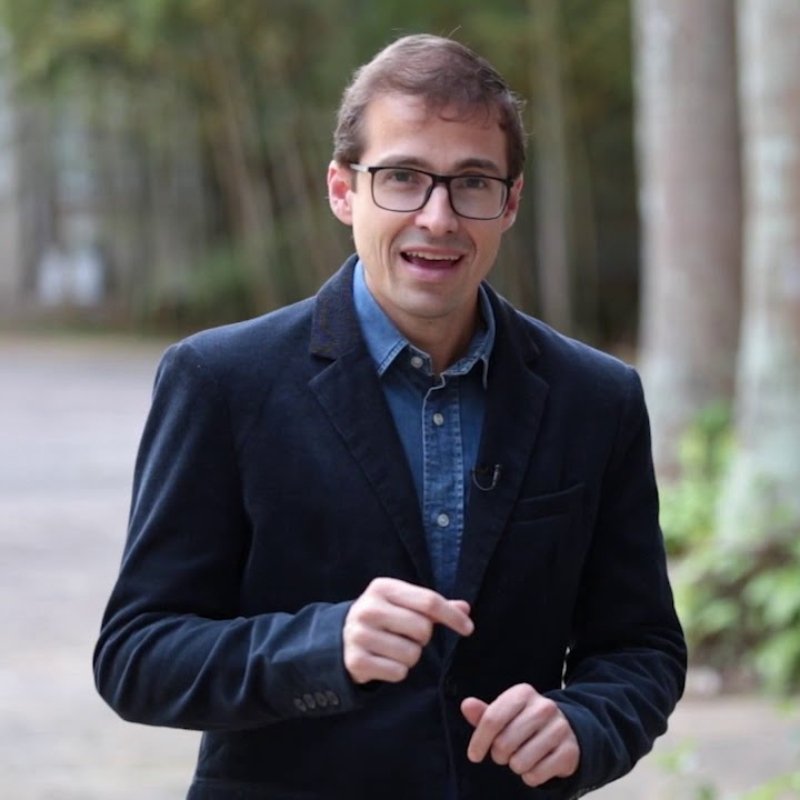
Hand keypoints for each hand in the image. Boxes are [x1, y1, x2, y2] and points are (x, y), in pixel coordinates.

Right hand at [343, 577, 472, 683]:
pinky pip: (398, 672)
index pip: (429, 601)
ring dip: (411, 656)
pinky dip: (398, 671)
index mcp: (383, 587)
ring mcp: (360, 634)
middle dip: (423, 637)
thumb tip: (465, 608)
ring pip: (412, 654)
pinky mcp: (356, 661)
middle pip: (423, 628)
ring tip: (394, 648)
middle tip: (409, 636)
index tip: (468, 629)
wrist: (341, 638)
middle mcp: (369, 608)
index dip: (453, 616)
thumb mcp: (403, 604)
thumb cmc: (383, 618)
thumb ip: (434, 606)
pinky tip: (385, 661)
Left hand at [461, 683, 579, 787]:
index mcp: (523, 693)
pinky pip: (536, 775)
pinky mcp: (570, 751)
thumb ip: (484, 713)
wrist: (564, 731)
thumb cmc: (524, 722)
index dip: (478, 741)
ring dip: (515, 766)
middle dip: (499, 755)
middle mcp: (544, 707)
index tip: (474, 755)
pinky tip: (536, 765)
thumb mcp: (505, 714)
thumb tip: (466, 705)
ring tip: (521, 756)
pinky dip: (531, 776)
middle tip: (505, 752)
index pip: (492, 719)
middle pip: (504, 743)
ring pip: (520, 762)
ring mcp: (559, 728)